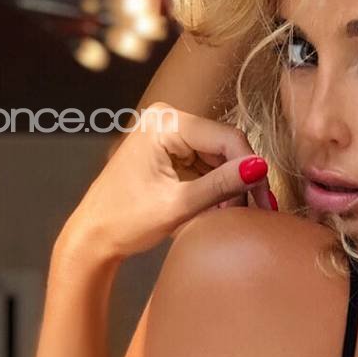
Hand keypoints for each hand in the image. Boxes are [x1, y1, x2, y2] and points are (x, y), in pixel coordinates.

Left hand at [59, 103, 276, 261]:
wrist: (93, 236)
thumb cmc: (125, 220)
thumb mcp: (178, 205)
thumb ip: (221, 185)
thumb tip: (260, 169)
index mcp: (165, 123)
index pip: (226, 137)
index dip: (250, 169)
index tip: (265, 201)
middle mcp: (168, 120)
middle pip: (225, 146)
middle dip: (240, 180)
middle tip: (255, 212)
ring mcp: (169, 135)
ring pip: (219, 158)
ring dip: (230, 187)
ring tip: (232, 215)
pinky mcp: (170, 152)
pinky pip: (206, 166)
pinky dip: (216, 188)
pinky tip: (219, 209)